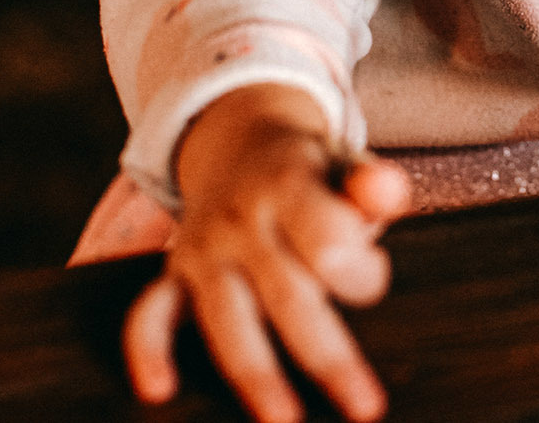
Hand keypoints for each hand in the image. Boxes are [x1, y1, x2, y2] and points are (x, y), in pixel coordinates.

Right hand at [124, 84, 410, 422]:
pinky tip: (159, 391)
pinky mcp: (174, 274)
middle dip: (329, 355)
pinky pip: (150, 312)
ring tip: (283, 421)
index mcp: (290, 188)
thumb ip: (373, 185)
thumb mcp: (344, 164)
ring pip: (228, 318)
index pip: (330, 242)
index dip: (362, 273)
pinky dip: (148, 350)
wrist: (237, 144)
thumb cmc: (310, 173)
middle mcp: (242, 220)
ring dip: (257, 374)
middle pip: (288, 294)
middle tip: (366, 407)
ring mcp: (204, 249)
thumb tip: (390, 191)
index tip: (372, 274)